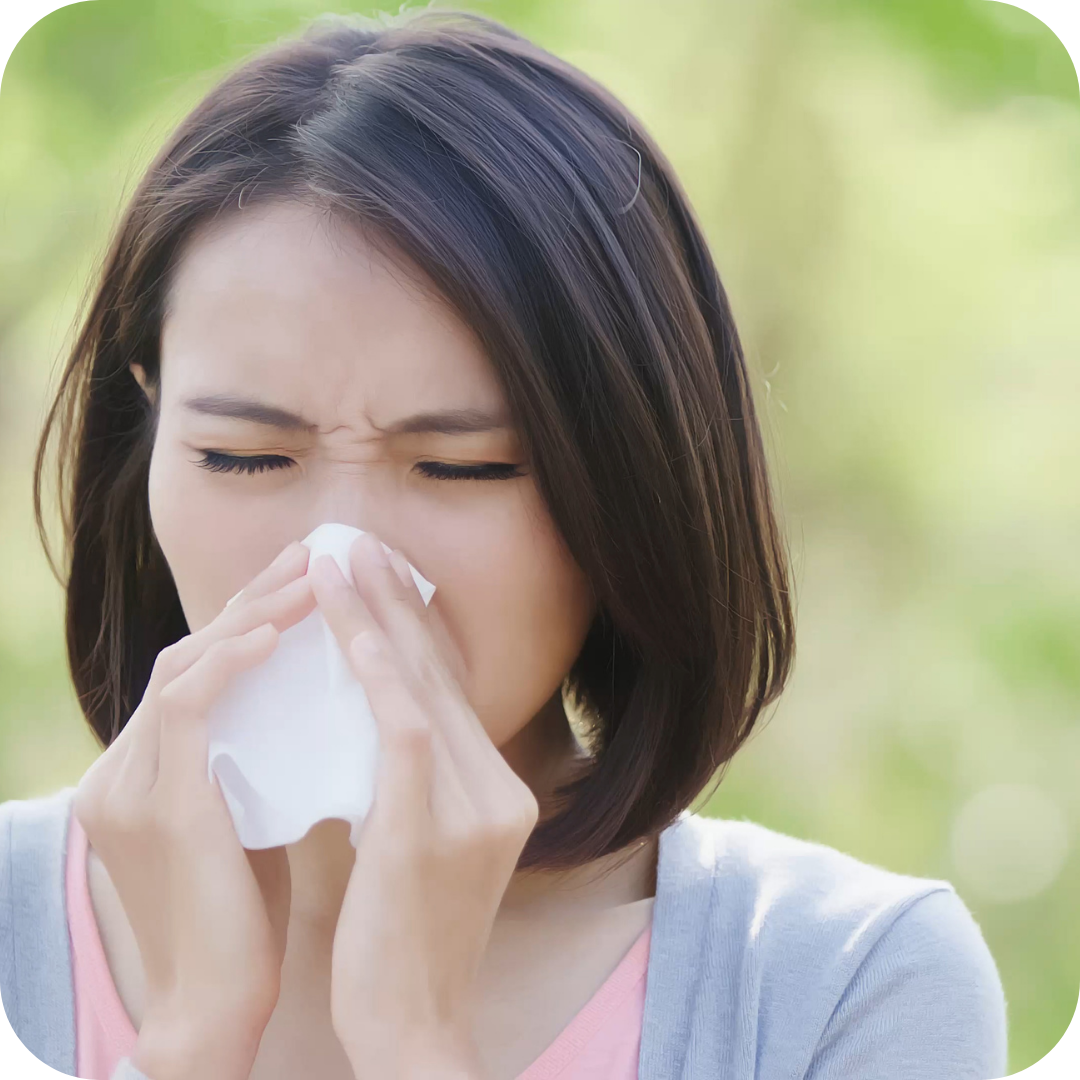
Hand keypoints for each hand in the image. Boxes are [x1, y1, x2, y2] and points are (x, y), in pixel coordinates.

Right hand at [73, 540, 315, 1079]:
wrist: (214, 1005)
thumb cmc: (241, 914)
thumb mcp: (243, 814)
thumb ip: (252, 757)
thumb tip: (314, 700)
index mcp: (149, 768)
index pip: (199, 668)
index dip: (250, 617)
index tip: (308, 580)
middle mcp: (125, 766)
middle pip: (189, 652)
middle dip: (254, 597)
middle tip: (312, 553)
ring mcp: (131, 783)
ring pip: (184, 665)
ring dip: (251, 614)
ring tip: (311, 576)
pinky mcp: (155, 804)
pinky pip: (187, 706)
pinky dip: (229, 662)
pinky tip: (276, 632)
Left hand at [308, 532, 539, 1078]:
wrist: (411, 1029)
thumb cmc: (397, 943)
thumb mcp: (411, 849)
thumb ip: (399, 784)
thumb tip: (349, 719)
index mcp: (500, 793)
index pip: (452, 692)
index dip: (414, 628)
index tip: (377, 580)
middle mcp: (502, 790)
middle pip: (443, 674)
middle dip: (396, 602)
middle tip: (356, 542)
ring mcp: (478, 808)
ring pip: (424, 686)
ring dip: (377, 616)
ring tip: (340, 559)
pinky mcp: (437, 826)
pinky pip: (406, 725)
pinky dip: (377, 666)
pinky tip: (346, 622)